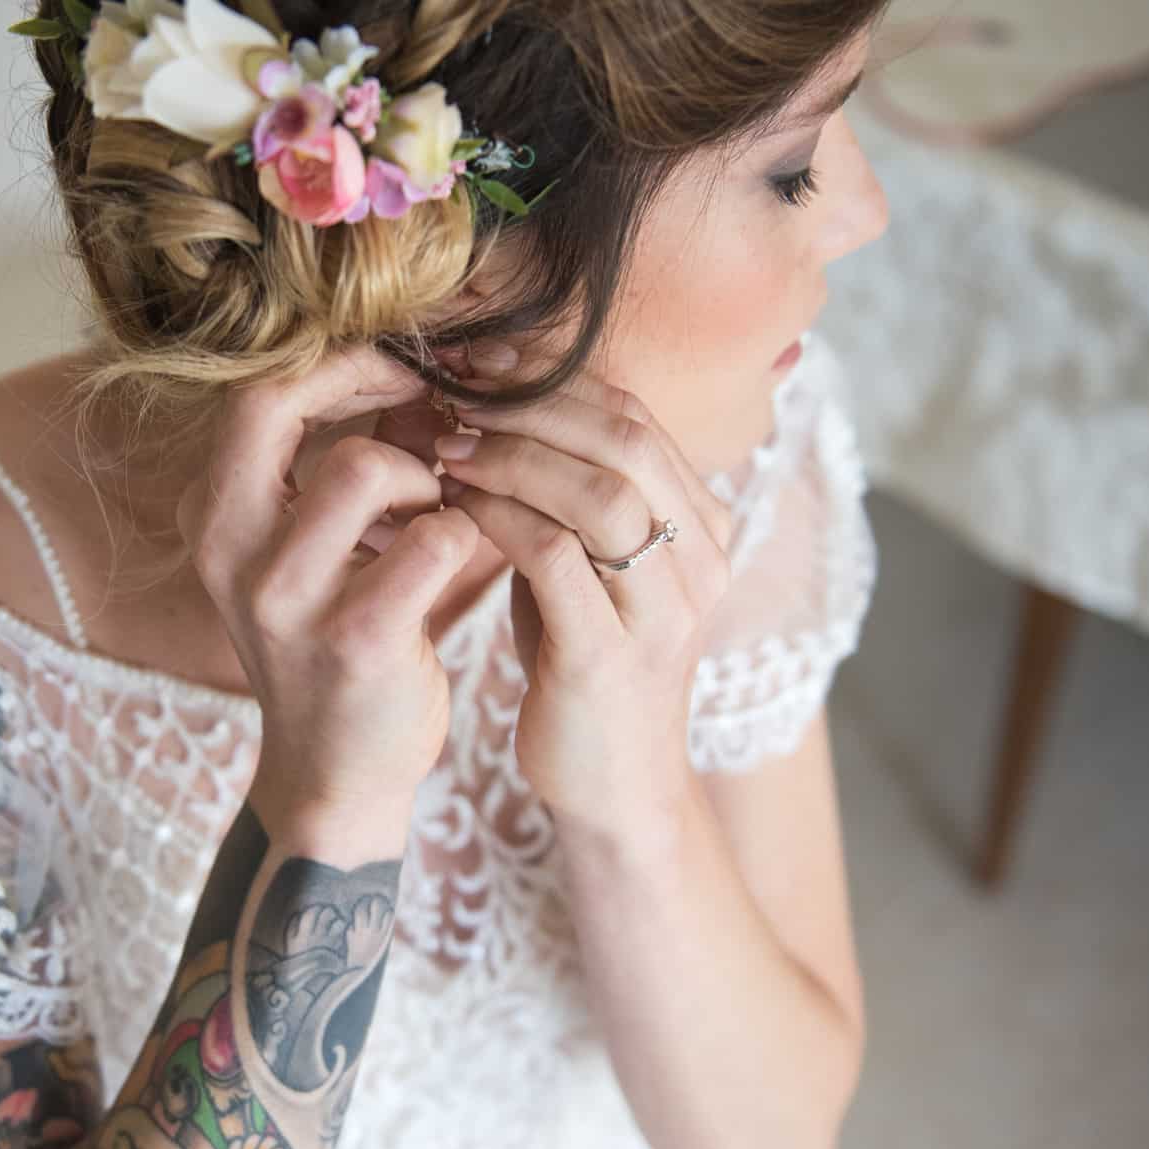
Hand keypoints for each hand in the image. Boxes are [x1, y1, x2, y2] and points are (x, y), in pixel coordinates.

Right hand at [176, 347, 482, 839]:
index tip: (401, 371)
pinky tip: (454, 559)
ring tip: (434, 512)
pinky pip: (432, 540)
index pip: (254, 392)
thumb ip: (332, 463)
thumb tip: (413, 366)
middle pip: (282, 406)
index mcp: (213, 516)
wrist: (336, 771)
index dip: (335, 361)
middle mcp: (229, 550)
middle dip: (369, 390)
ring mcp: (285, 599)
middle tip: (428, 414)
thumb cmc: (330, 639)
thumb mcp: (302, 549)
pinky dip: (459, 535)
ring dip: (422, 478)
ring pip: (364, 468)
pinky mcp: (355, 640)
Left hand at [433, 369, 735, 813]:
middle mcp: (699, 561)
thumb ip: (567, 496)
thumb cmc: (584, 664)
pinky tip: (453, 506)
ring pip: (599, 492)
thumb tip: (499, 407)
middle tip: (455, 391)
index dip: (553, 377)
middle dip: (530, 402)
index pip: (635, 415)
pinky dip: (499, 518)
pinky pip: (556, 559)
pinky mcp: (611, 659)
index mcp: (701, 525)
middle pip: (625, 437)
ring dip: (512, 455)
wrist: (610, 787)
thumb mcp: (588, 565)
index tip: (478, 362)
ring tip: (447, 444)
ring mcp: (662, 612)